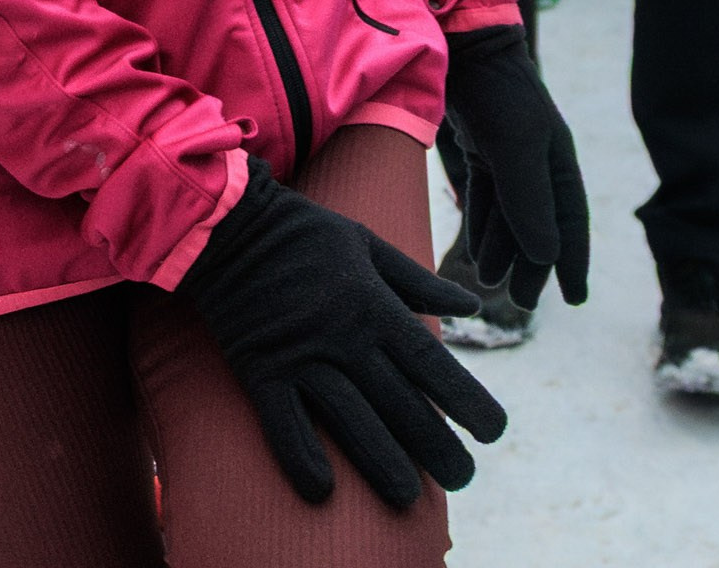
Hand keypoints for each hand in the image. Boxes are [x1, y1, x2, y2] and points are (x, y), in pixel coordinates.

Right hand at [177, 157, 505, 512]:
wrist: (224, 221)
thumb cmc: (301, 230)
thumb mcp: (363, 241)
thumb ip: (417, 281)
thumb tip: (471, 307)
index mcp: (372, 304)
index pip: (431, 363)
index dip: (467, 401)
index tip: (494, 432)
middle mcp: (342, 335)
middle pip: (400, 404)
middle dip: (437, 448)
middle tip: (461, 479)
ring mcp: (299, 354)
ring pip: (350, 421)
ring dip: (382, 463)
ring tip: (406, 497)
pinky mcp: (258, 367)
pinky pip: (281, 420)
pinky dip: (299, 455)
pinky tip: (322, 489)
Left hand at [442, 26, 589, 313]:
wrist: (459, 44)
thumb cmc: (496, 94)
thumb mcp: (517, 149)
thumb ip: (529, 201)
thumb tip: (546, 255)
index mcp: (557, 161)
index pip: (570, 222)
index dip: (573, 260)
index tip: (575, 298)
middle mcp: (536, 160)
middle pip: (537, 223)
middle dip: (531, 264)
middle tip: (522, 303)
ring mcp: (506, 153)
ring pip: (508, 213)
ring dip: (502, 248)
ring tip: (490, 282)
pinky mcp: (477, 146)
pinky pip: (486, 196)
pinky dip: (483, 224)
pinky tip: (476, 250)